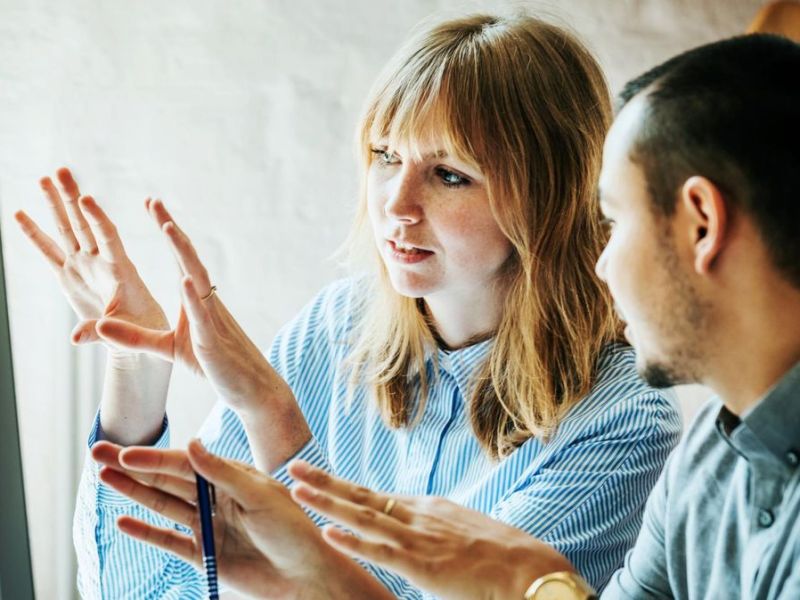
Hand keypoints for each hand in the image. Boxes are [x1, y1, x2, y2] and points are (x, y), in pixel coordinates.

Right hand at [15, 168, 168, 347]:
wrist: (137, 334)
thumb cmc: (141, 329)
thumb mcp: (127, 332)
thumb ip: (101, 332)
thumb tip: (74, 339)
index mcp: (120, 269)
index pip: (108, 237)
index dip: (97, 218)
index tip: (87, 198)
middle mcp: (100, 261)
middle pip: (84, 223)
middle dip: (72, 198)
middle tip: (61, 171)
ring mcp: (83, 265)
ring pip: (66, 230)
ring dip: (55, 205)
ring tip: (44, 179)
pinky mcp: (69, 276)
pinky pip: (48, 251)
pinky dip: (34, 234)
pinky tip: (20, 214)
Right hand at [93, 439, 394, 599]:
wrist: (308, 575)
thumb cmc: (294, 529)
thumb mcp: (261, 496)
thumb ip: (223, 473)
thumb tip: (192, 443)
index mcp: (231, 477)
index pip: (184, 464)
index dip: (153, 458)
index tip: (125, 452)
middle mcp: (216, 497)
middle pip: (166, 479)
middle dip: (132, 466)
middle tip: (97, 451)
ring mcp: (208, 525)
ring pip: (163, 505)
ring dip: (133, 492)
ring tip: (103, 477)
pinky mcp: (206, 554)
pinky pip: (169, 540)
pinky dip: (147, 531)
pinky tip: (123, 520)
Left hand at [94, 200, 310, 468]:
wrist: (251, 389)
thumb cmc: (214, 365)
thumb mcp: (167, 349)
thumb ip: (134, 337)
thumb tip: (100, 324)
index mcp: (196, 300)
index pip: (180, 258)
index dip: (167, 231)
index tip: (152, 204)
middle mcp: (205, 301)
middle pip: (188, 258)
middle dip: (171, 228)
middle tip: (153, 201)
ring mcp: (212, 318)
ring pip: (197, 278)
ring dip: (183, 253)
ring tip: (168, 228)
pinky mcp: (213, 341)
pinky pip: (204, 316)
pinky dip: (194, 297)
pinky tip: (186, 280)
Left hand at [289, 460, 575, 599]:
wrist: (529, 568)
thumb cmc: (499, 556)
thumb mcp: (461, 534)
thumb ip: (436, 532)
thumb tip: (422, 538)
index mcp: (425, 508)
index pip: (374, 496)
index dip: (342, 487)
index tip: (317, 478)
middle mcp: (417, 515)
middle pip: (361, 495)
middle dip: (324, 482)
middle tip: (292, 467)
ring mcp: (418, 537)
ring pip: (363, 516)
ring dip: (327, 502)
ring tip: (297, 489)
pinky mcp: (422, 564)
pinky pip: (381, 551)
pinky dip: (353, 541)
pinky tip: (328, 532)